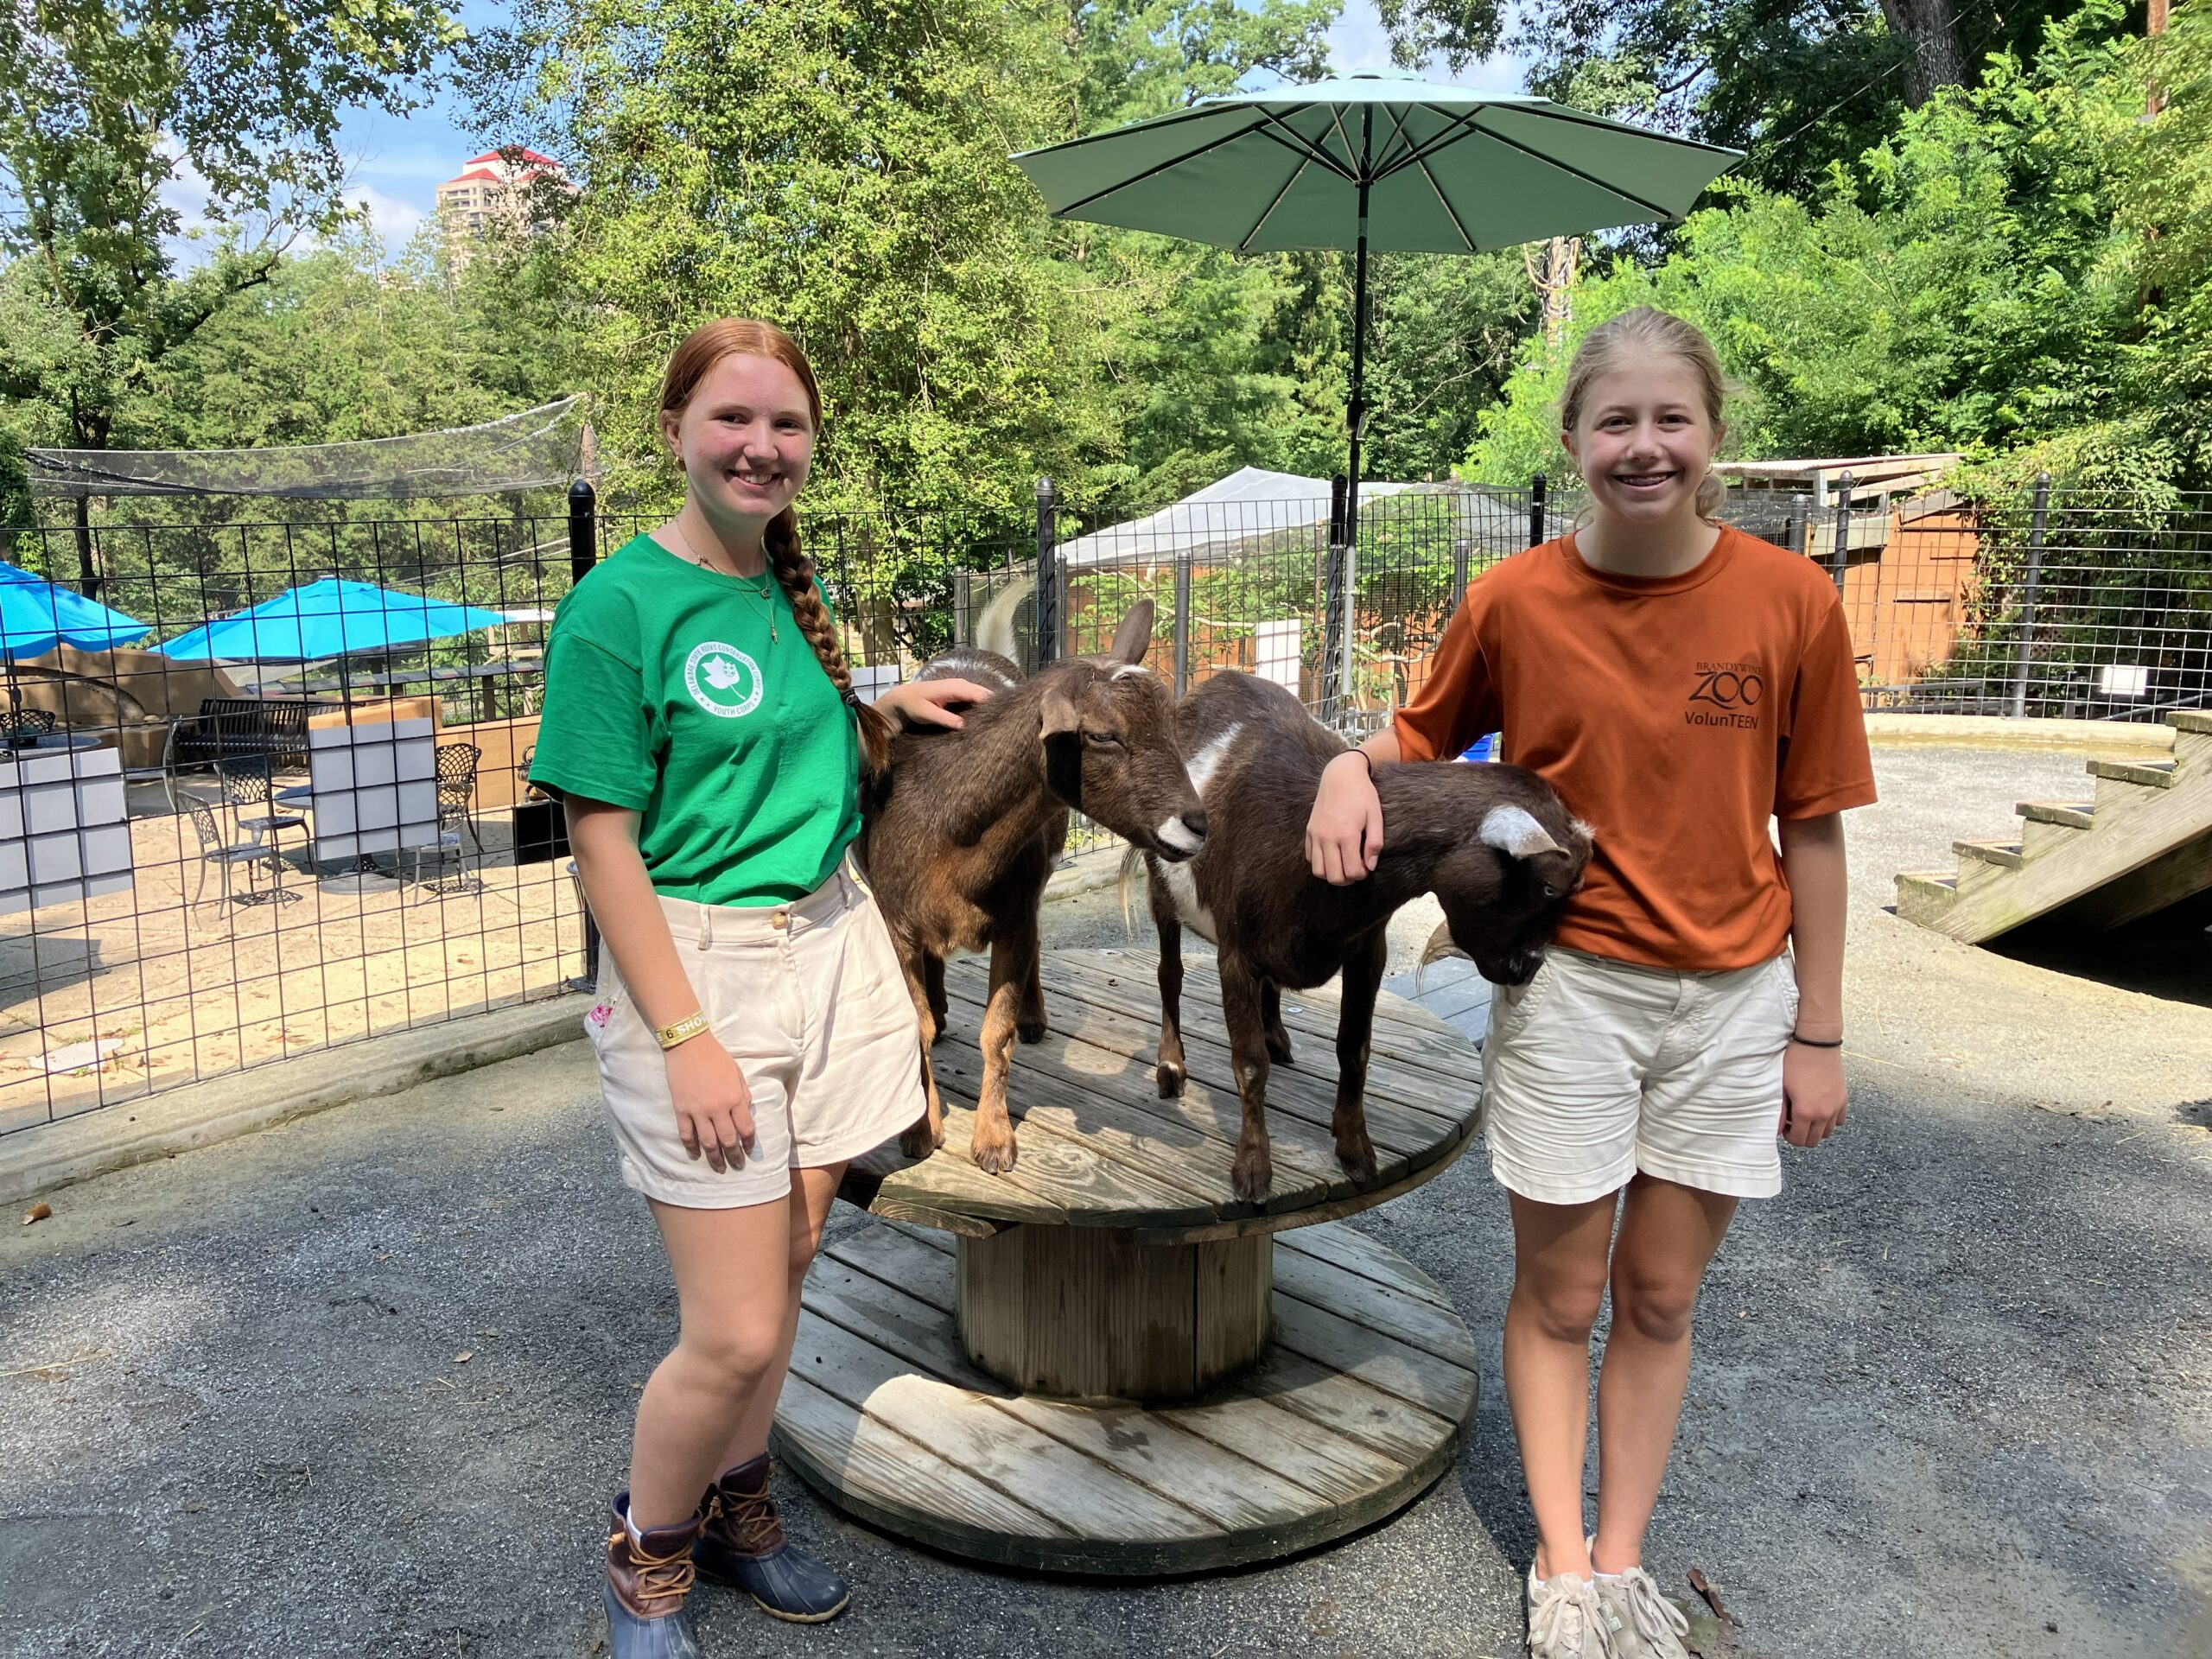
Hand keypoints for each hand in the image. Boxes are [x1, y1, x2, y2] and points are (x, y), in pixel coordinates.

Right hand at [663, 1036, 756, 1171]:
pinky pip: (686, 1134)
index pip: (745, 1128)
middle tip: (737, 1166)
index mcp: (734, 1098)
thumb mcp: (737, 1073)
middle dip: (734, 1156)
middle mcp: (717, 1108)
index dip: (748, 1143)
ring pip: (708, 1142)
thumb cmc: (716, 1057)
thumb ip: (744, 1093)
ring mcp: (697, 1111)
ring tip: (719, 1168)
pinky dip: (691, 1147)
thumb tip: (747, 1111)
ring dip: (714, 1158)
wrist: (688, 1045)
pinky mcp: (681, 1110)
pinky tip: (696, 1155)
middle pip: (728, 1140)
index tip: (749, 1151)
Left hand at [876, 677, 993, 729]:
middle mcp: (960, 684)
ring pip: (982, 694)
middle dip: (994, 703)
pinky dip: (984, 703)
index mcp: (953, 688)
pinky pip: (977, 695)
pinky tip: (990, 713)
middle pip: (983, 693)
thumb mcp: (926, 714)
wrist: (904, 697)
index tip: (1001, 717)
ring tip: (1002, 716)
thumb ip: (944, 718)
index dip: (990, 704)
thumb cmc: (914, 705)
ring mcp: (961, 686)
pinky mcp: (961, 691)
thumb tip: (963, 725)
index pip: (977, 695)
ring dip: (990, 703)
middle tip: (1007, 719)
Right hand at [1306, 751, 1383, 884]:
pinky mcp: (1308, 831)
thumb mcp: (1376, 816)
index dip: (1362, 874)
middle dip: (1346, 879)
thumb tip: (1370, 866)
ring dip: (1331, 873)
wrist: (1340, 775)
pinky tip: (1332, 854)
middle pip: (1333, 876)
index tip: (1366, 866)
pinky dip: (1320, 862)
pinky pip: (1310, 857)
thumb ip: (1375, 843)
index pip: (1352, 871)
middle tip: (1355, 869)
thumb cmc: (1362, 795)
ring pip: (1318, 871)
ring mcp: (1315, 834)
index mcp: (1347, 834)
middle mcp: (1328, 837)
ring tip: (1343, 865)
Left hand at [1780, 1041, 1846, 1147]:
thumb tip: (1777, 1128)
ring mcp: (1836, 1107)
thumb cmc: (1795, 1062)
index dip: (1789, 1137)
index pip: (1799, 1140)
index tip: (1785, 1127)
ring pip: (1827, 1133)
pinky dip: (1830, 1121)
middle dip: (1802, 1136)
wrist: (1816, 1044)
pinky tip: (1820, 1109)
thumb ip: (1780, 1111)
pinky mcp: (1844, 1099)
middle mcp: (1823, 1113)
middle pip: (1813, 1140)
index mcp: (1805, 1111)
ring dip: (1816, 1129)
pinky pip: (1839, 1121)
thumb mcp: (1782, 1087)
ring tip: (1806, 1115)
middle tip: (1793, 1123)